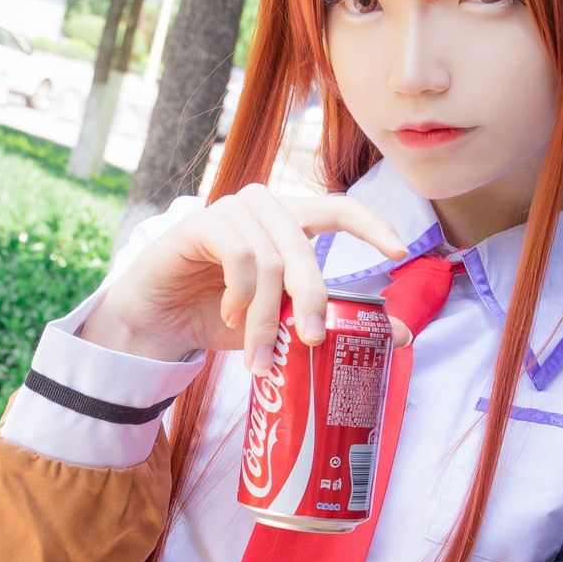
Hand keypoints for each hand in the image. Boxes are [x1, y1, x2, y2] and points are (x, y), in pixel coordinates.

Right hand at [80, 184, 409, 378]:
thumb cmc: (223, 319)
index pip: (339, 208)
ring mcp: (231, 210)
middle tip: (314, 342)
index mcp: (291, 223)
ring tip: (258, 353)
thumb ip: (332, 322)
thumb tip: (404, 336)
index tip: (401, 253)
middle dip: (311, 299)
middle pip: (303, 248)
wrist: (159, 323)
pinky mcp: (201, 222)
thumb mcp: (284, 324)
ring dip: (266, 315)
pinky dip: (239, 294)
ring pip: (269, 261)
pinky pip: (238, 255)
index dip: (371, 225)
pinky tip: (227, 315)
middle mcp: (265, 208)